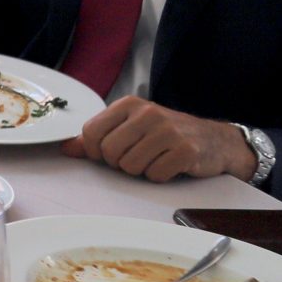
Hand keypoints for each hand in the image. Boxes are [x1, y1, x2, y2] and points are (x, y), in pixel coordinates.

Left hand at [62, 96, 256, 183]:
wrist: (215, 140)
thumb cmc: (166, 134)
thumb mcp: (131, 127)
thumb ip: (98, 137)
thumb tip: (66, 149)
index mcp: (129, 104)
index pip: (91, 132)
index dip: (94, 151)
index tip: (107, 154)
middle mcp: (147, 113)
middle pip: (108, 152)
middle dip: (119, 163)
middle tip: (137, 157)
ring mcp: (168, 131)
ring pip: (130, 166)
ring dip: (141, 170)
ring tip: (155, 159)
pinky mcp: (185, 150)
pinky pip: (155, 175)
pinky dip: (160, 176)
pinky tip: (170, 165)